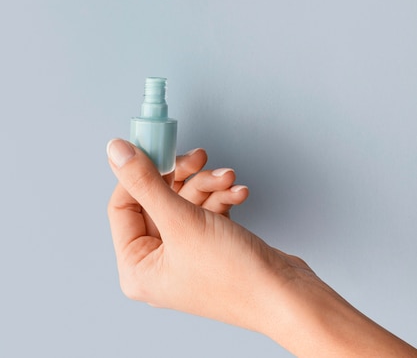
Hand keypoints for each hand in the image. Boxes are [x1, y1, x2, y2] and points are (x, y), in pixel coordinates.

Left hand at [106, 138, 311, 333]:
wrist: (286, 295)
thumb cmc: (235, 277)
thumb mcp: (181, 221)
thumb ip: (144, 182)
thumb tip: (116, 151)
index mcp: (138, 267)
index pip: (122, 205)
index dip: (138, 173)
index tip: (155, 146)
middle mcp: (158, 262)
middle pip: (157, 198)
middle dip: (184, 176)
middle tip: (197, 158)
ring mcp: (185, 253)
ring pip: (185, 200)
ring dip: (208, 184)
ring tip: (227, 179)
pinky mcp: (210, 245)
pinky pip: (206, 210)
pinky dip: (222, 197)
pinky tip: (237, 193)